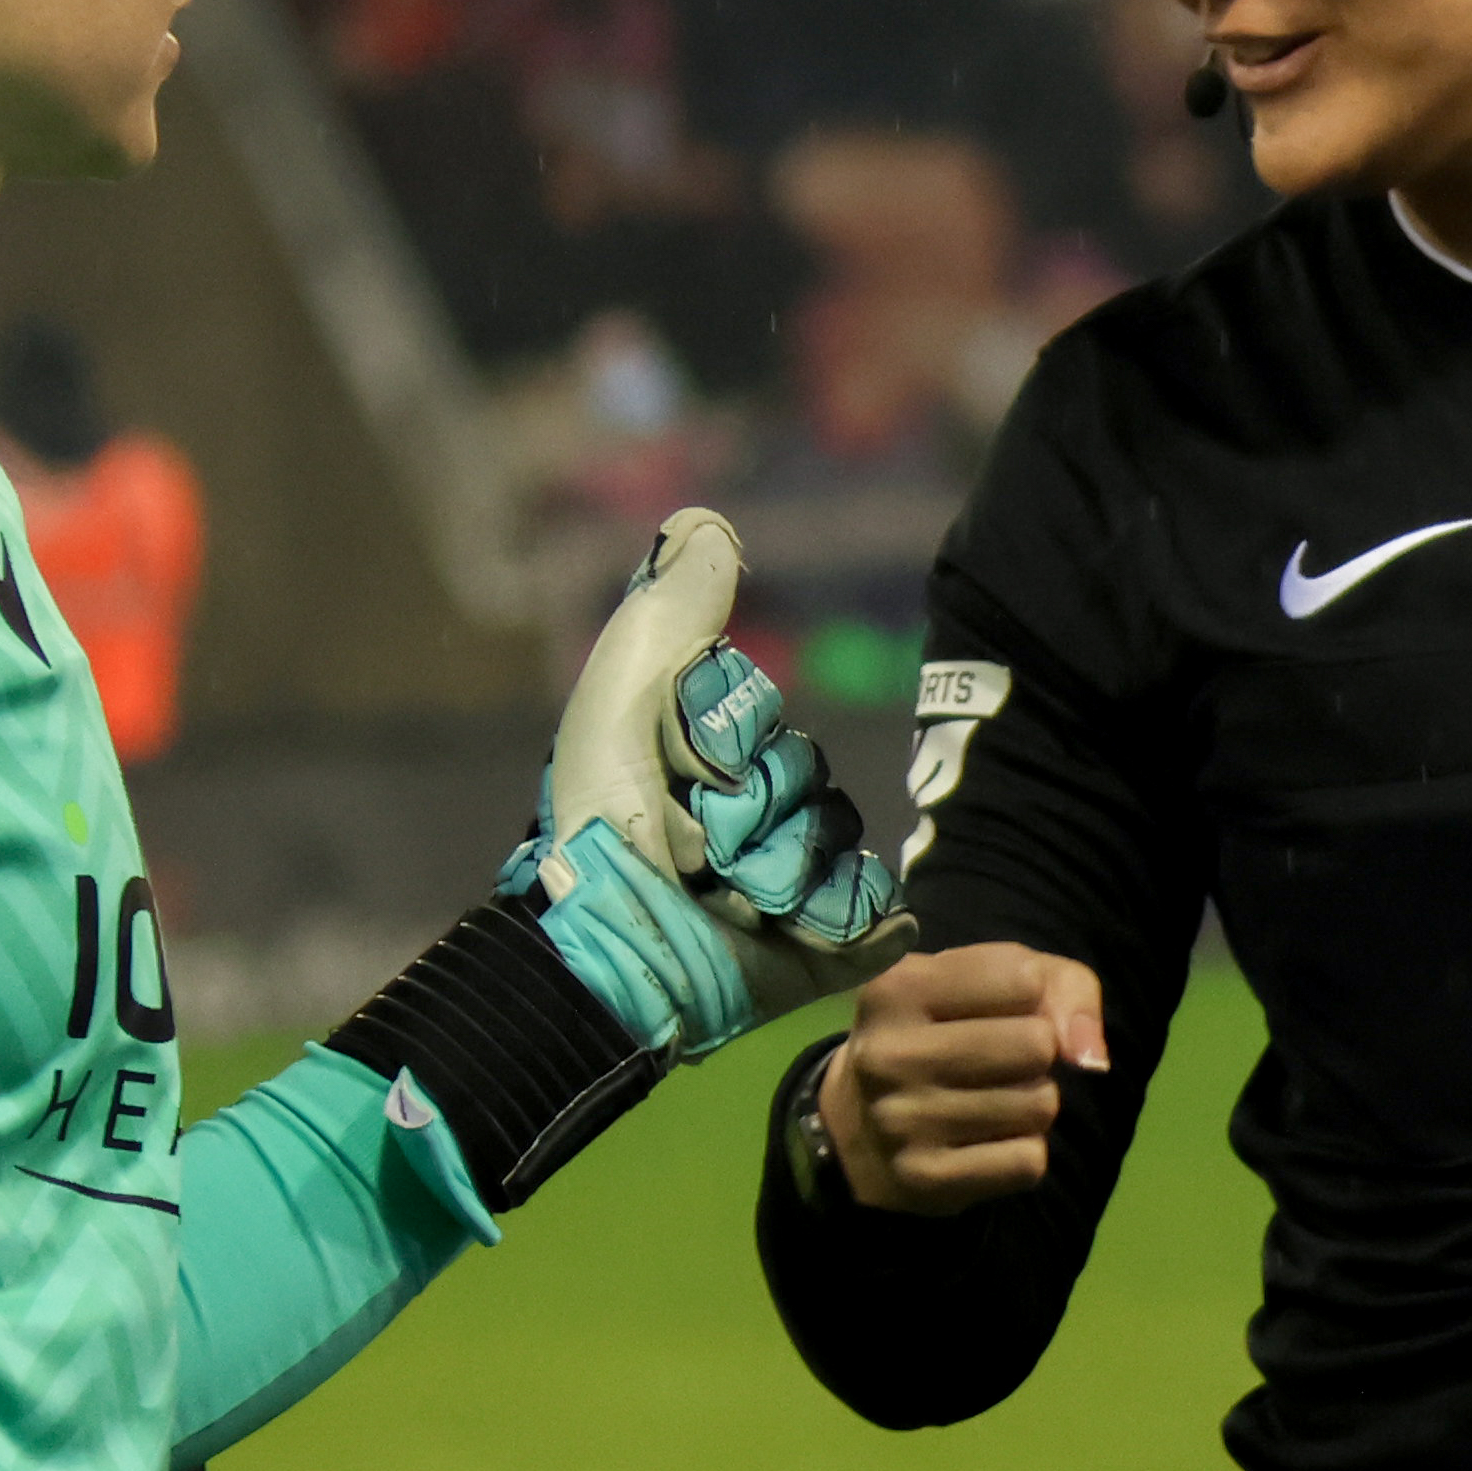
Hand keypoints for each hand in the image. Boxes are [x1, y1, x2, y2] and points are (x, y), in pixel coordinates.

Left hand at [512, 518, 909, 1062]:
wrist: (614, 949)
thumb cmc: (598, 825)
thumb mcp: (621, 701)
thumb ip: (667, 613)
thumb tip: (710, 521)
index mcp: (711, 760)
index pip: (763, 718)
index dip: (723, 739)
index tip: (673, 767)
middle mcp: (761, 814)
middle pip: (809, 776)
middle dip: (749, 811)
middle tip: (689, 850)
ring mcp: (802, 881)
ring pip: (837, 839)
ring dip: (776, 869)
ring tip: (722, 897)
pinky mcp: (836, 941)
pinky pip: (874, 904)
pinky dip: (829, 916)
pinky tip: (778, 927)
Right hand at [813, 943, 1113, 1210]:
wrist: (862, 1126)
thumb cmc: (944, 1033)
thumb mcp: (993, 984)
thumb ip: (1063, 987)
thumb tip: (1091, 1057)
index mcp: (898, 986)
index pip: (1025, 980)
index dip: (1031, 1000)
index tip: (994, 1013)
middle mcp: (888, 1053)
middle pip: (1037, 1046)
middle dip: (1037, 1056)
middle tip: (995, 1065)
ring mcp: (899, 1120)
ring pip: (1040, 1106)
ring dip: (1032, 1106)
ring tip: (986, 1103)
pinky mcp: (922, 1179)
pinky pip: (1028, 1161)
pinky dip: (1022, 1154)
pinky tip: (982, 1144)